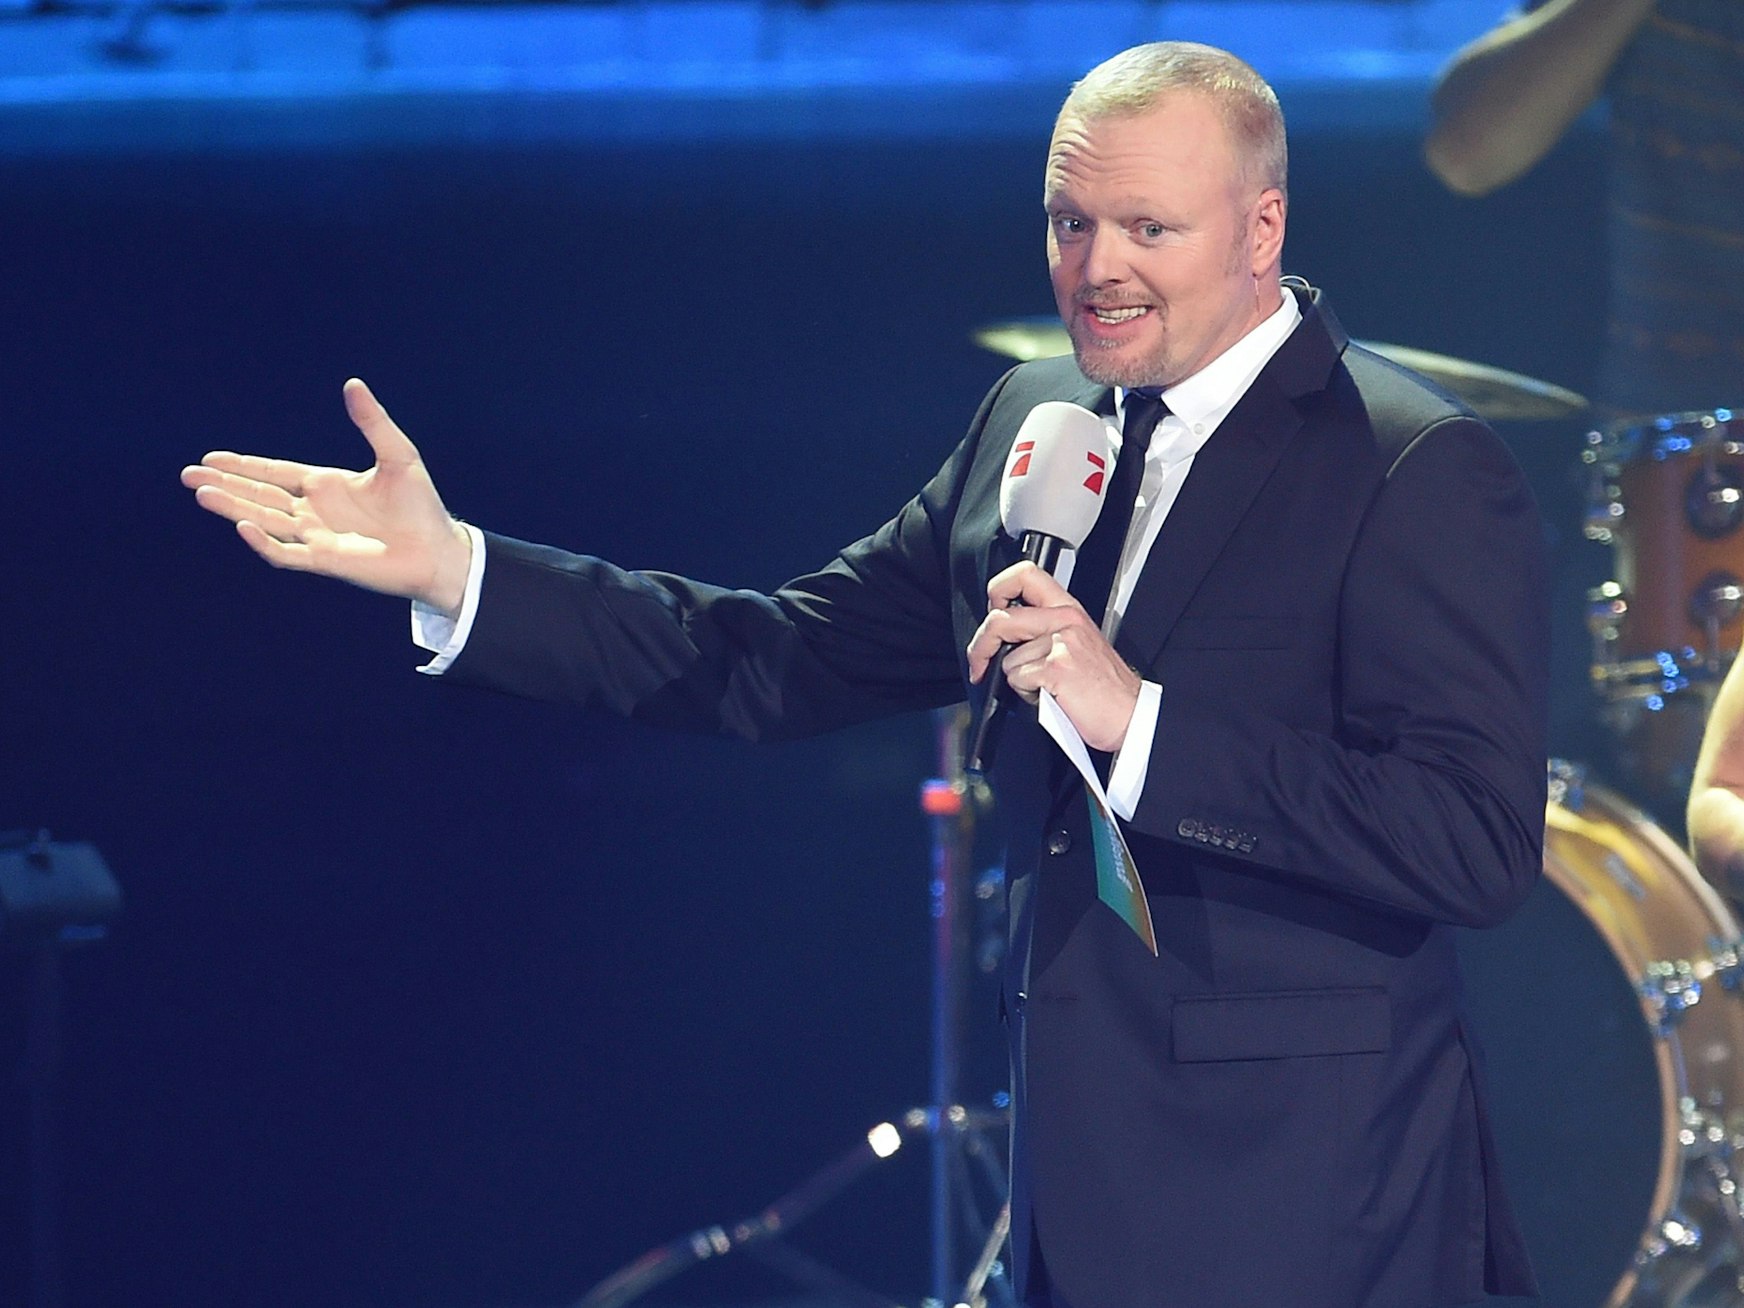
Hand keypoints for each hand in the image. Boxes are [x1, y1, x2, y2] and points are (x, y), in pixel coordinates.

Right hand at [181, 378, 472, 612]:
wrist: (439, 550)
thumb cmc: (422, 506)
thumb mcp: (398, 455)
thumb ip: (372, 422)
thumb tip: (353, 384)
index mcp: (326, 485)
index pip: (274, 474)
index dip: (243, 466)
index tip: (211, 458)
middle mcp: (315, 511)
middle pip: (259, 496)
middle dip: (224, 485)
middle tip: (188, 476)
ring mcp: (317, 537)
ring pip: (263, 521)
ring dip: (232, 508)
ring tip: (200, 493)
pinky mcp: (325, 561)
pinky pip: (285, 553)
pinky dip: (263, 542)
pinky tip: (243, 526)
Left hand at [965, 561, 1141, 750]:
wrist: (1130, 715)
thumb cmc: (1104, 687)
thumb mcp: (1077, 643)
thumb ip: (1045, 629)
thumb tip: (1004, 634)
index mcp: (1069, 609)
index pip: (1025, 574)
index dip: (998, 589)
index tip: (993, 610)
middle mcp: (1066, 619)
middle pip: (1000, 619)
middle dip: (980, 645)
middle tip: (979, 662)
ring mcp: (1062, 643)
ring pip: (1007, 658)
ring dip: (1017, 679)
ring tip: (1043, 687)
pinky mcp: (1057, 668)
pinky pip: (1017, 679)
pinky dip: (1026, 694)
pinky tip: (1049, 696)